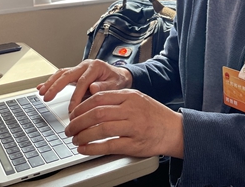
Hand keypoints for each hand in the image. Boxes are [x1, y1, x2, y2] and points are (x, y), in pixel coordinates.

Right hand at [36, 59, 132, 112]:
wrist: (120, 76)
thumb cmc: (117, 81)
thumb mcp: (116, 84)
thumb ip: (105, 87)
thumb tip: (94, 89)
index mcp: (96, 67)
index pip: (83, 82)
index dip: (76, 96)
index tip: (72, 108)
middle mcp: (85, 65)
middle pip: (68, 74)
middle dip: (56, 86)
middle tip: (47, 97)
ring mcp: (79, 68)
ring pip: (62, 74)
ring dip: (50, 83)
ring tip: (41, 93)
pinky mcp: (75, 74)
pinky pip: (61, 76)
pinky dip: (51, 82)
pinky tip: (41, 87)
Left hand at [67, 89, 183, 158]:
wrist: (174, 130)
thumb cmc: (154, 115)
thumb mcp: (138, 99)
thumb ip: (118, 99)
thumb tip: (91, 105)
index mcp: (130, 96)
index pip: (99, 97)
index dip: (81, 106)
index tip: (73, 113)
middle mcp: (131, 109)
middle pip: (97, 113)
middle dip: (78, 122)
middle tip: (70, 128)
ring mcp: (133, 126)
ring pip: (100, 129)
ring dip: (83, 135)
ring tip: (75, 139)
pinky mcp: (134, 144)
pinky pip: (108, 145)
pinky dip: (92, 148)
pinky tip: (84, 149)